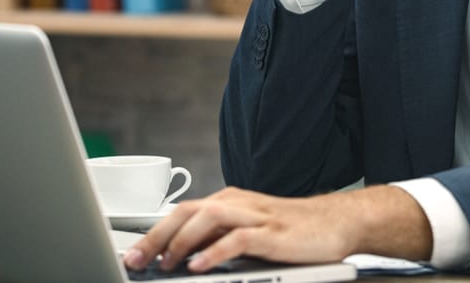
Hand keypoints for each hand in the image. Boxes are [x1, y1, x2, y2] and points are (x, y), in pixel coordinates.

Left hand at [122, 185, 431, 272]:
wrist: (337, 222)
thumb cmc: (293, 230)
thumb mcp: (249, 233)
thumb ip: (218, 240)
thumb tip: (182, 258)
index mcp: (229, 202)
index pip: (182, 213)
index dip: (153, 233)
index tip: (132, 255)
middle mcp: (238, 203)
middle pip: (188, 212)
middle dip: (156, 237)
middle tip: (135, 261)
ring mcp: (256, 216)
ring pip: (209, 219)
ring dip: (181, 242)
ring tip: (163, 265)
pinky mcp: (274, 232)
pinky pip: (239, 239)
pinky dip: (216, 252)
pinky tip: (199, 267)